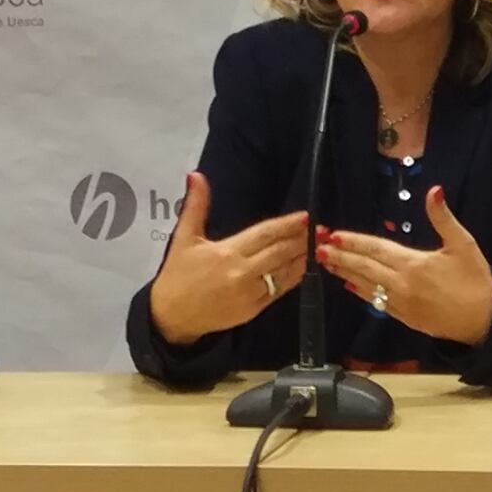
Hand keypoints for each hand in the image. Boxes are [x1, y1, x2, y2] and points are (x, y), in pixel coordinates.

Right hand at [144, 173, 308, 347]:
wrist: (172, 316)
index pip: (264, 234)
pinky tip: (301, 268)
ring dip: (301, 258)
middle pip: (279, 252)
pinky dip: (292, 278)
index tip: (304, 217)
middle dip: (300, 240)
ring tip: (315, 246)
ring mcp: (250, 294)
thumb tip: (196, 175)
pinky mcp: (253, 310)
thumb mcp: (183, 238)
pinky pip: (278, 291)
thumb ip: (195, 206)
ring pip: (284, 273)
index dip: (286, 225)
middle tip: (319, 230)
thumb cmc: (178, 274)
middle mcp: (242, 273)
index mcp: (227, 252)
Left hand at [315, 186, 491, 347]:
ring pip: (366, 286)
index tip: (333, 235)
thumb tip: (434, 191)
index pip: (376, 249)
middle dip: (341, 257)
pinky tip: (351, 286)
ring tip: (327, 264)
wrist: (485, 323)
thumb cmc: (476, 282)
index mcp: (413, 265)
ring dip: (346, 273)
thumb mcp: (464, 245)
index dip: (353, 242)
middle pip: (365, 268)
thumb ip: (444, 218)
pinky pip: (376, 303)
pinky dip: (361, 292)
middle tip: (319, 248)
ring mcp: (401, 304)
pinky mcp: (405, 318)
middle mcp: (402, 285)